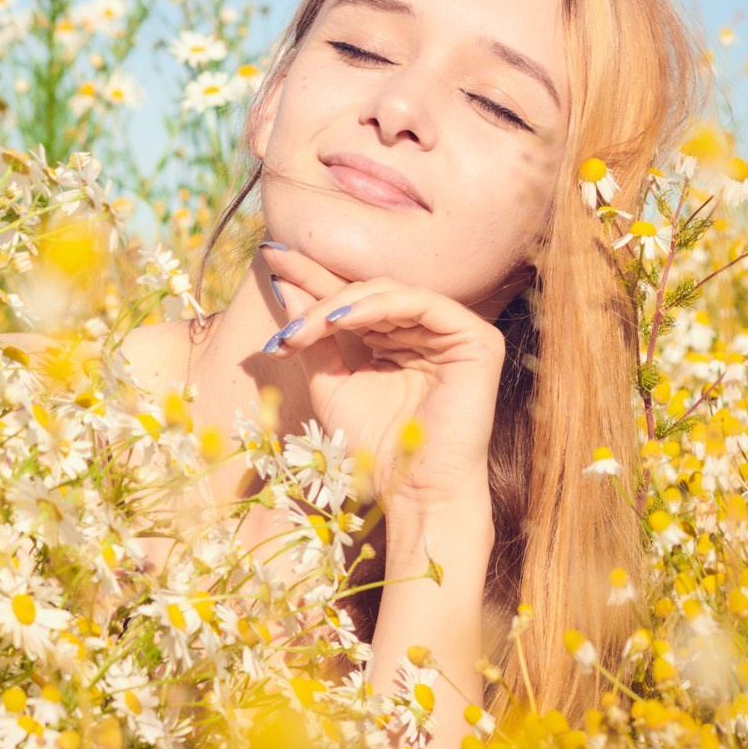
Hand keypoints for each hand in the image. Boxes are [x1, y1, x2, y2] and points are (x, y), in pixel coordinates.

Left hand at [257, 242, 505, 531]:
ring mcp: (454, 333)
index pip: (352, 299)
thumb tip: (284, 284)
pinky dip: (376, 307)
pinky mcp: (476, 339)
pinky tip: (341, 321)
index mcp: (397, 340)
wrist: (415, 493)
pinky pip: (421, 303)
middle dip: (318, 295)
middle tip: (282, 304)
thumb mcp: (330, 384)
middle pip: (367, 291)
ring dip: (338, 305)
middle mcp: (427, 331)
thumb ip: (313, 337)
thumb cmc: (374, 449)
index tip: (270, 255)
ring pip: (388, 293)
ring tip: (304, 329)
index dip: (311, 276)